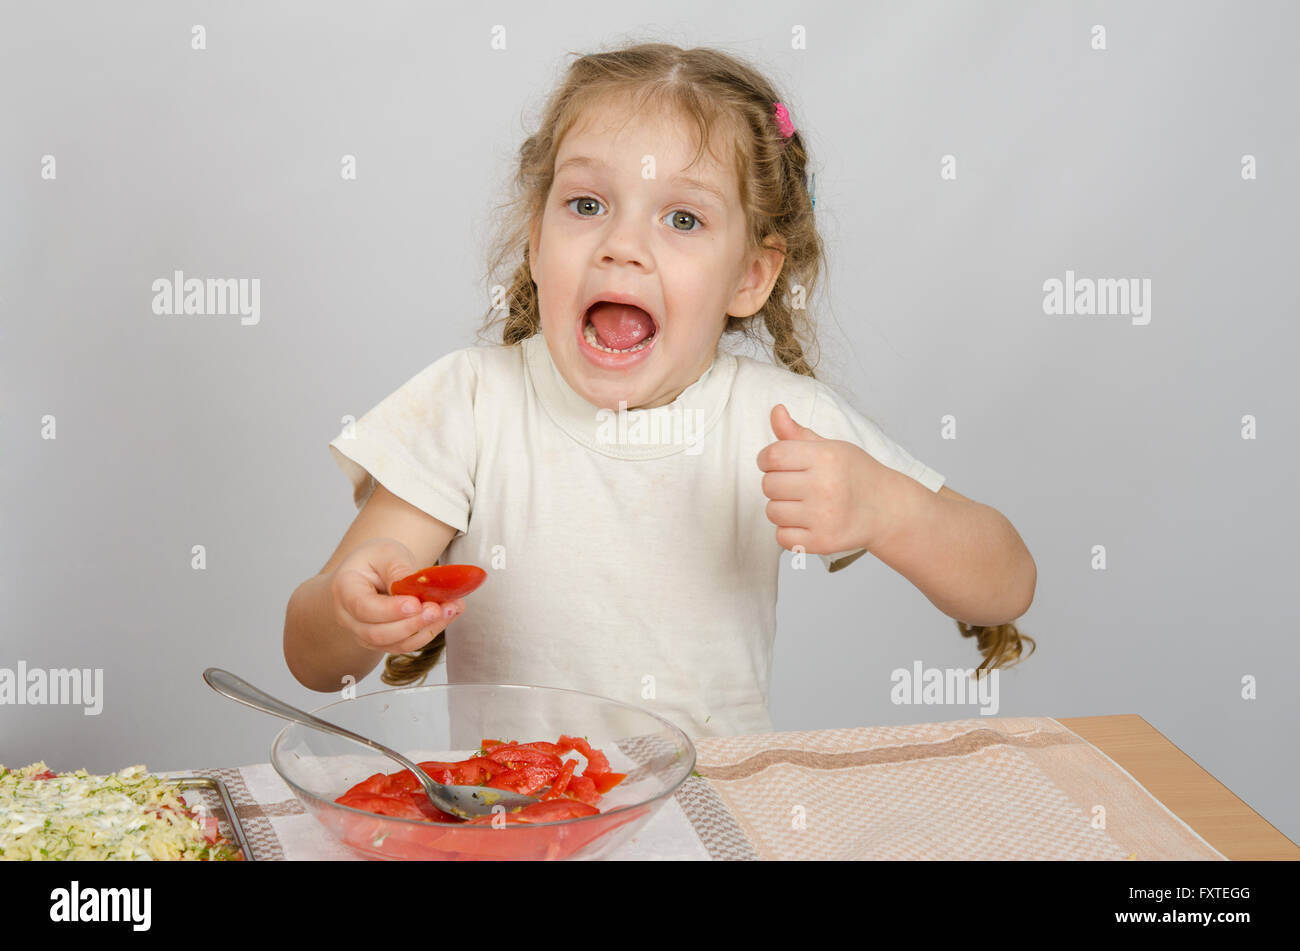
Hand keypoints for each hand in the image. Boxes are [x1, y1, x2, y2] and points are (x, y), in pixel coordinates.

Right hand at [329, 539, 465, 654]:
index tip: (416, 603)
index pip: (363, 607)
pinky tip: (447, 614)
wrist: (371, 573)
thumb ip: (399, 570)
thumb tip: (415, 589)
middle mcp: (349, 617)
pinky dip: (429, 632)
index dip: (390, 610)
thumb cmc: (375, 560)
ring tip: (450, 610)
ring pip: (394, 644)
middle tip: (437, 609)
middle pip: (377, 633)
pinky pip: (406, 644)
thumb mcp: (387, 552)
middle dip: (411, 624)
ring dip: (425, 630)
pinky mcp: (384, 641)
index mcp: (344, 588)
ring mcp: (364, 634)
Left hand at [756, 403, 904, 554]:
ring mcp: (824, 517)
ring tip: (803, 504)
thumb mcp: (830, 447)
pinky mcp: (822, 542)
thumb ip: (796, 433)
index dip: (767, 459)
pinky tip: (806, 522)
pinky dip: (789, 532)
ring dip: (782, 509)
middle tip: (797, 485)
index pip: (772, 456)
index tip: (778, 463)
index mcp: (826, 457)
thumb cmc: (854, 474)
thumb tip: (776, 410)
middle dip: (777, 484)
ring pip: (772, 512)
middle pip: (768, 484)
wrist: (886, 509)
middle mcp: (825, 486)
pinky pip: (781, 537)